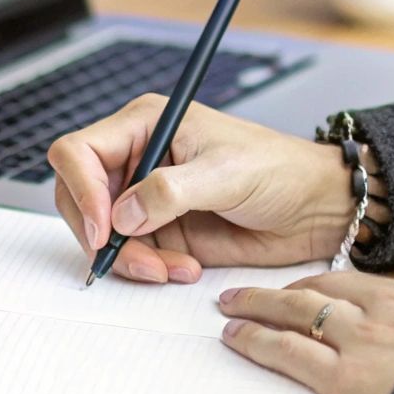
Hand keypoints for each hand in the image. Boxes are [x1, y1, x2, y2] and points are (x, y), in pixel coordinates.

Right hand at [47, 98, 355, 282]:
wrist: (315, 207)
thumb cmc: (280, 169)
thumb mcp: (225, 173)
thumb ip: (169, 192)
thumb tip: (122, 215)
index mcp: (144, 125)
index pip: (79, 151)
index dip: (81, 189)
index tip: (103, 226)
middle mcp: (137, 158)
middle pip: (78, 196)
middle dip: (100, 233)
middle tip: (131, 257)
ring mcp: (145, 197)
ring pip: (101, 233)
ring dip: (129, 258)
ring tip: (172, 268)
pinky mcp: (160, 230)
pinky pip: (130, 255)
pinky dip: (148, 269)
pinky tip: (184, 268)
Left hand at [218, 272, 393, 393]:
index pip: (348, 280)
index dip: (316, 283)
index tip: (299, 287)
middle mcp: (376, 310)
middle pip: (313, 291)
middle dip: (275, 293)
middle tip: (246, 293)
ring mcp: (358, 342)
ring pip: (293, 315)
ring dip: (256, 309)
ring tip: (230, 308)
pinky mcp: (345, 379)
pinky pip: (289, 355)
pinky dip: (257, 343)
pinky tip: (236, 339)